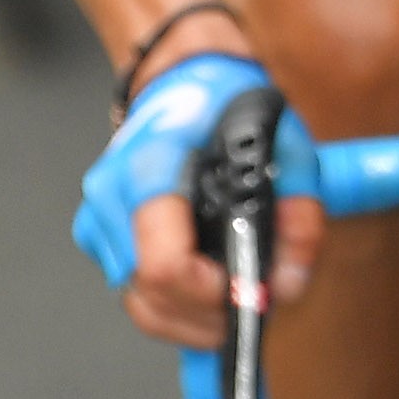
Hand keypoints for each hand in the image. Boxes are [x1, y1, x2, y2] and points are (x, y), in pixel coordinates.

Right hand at [75, 50, 327, 348]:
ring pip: (142, 307)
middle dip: (210, 315)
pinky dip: (177, 307)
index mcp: (151, 165)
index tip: (246, 289)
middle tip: (256, 303)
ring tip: (239, 300)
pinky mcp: (100, 238)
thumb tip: (288, 285)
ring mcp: (99, 220)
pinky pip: (137, 295)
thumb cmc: (228, 105)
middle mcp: (112, 197)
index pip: (163, 264)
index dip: (210, 293)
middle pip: (151, 296)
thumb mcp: (286, 142)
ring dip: (194, 320)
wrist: (180, 78)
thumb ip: (299, 213)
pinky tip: (212, 289)